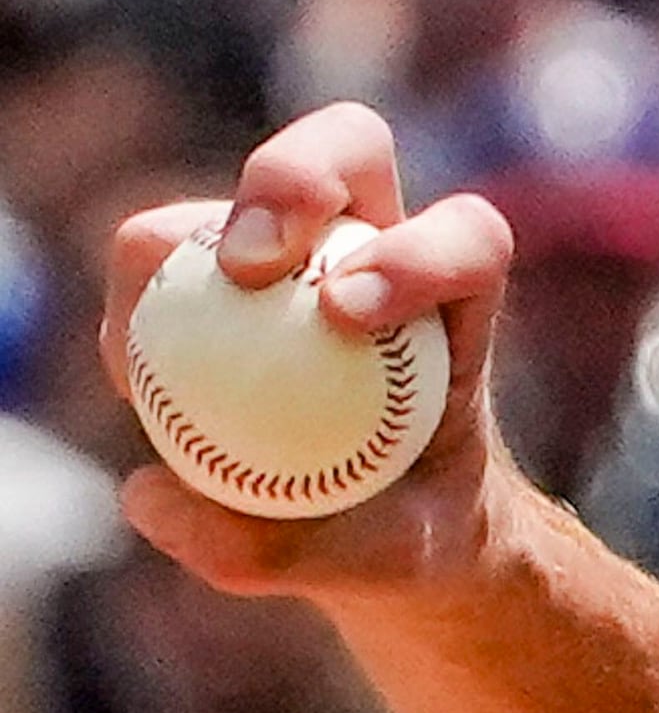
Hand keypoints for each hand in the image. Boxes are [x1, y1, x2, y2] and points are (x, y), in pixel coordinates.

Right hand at [102, 106, 520, 603]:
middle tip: (251, 263)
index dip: (421, 254)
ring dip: (192, 232)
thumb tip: (152, 490)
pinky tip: (135, 373)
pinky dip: (135, 304)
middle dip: (297, 173)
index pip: (468, 238)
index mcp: (457, 300)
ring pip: (238, 192)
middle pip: (352, 147)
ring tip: (158, 338)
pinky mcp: (212, 271)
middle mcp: (378, 246)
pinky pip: (156, 258)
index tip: (348, 314)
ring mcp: (294, 250)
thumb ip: (272, 546)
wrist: (372, 528)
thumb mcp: (373, 565)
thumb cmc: (397, 533)